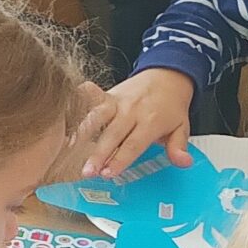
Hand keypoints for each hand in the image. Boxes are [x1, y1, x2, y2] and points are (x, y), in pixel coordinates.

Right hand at [73, 68, 195, 178]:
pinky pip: (91, 98)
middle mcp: (132, 110)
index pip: (133, 144)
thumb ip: (179, 146)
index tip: (108, 173)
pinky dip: (79, 104)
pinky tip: (64, 115)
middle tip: (87, 171)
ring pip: (97, 117)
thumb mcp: (182, 126)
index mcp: (151, 121)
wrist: (167, 74)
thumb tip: (182, 162)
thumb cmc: (170, 104)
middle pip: (112, 135)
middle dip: (98, 154)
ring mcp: (117, 101)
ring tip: (70, 147)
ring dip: (83, 133)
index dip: (120, 159)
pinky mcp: (107, 94)